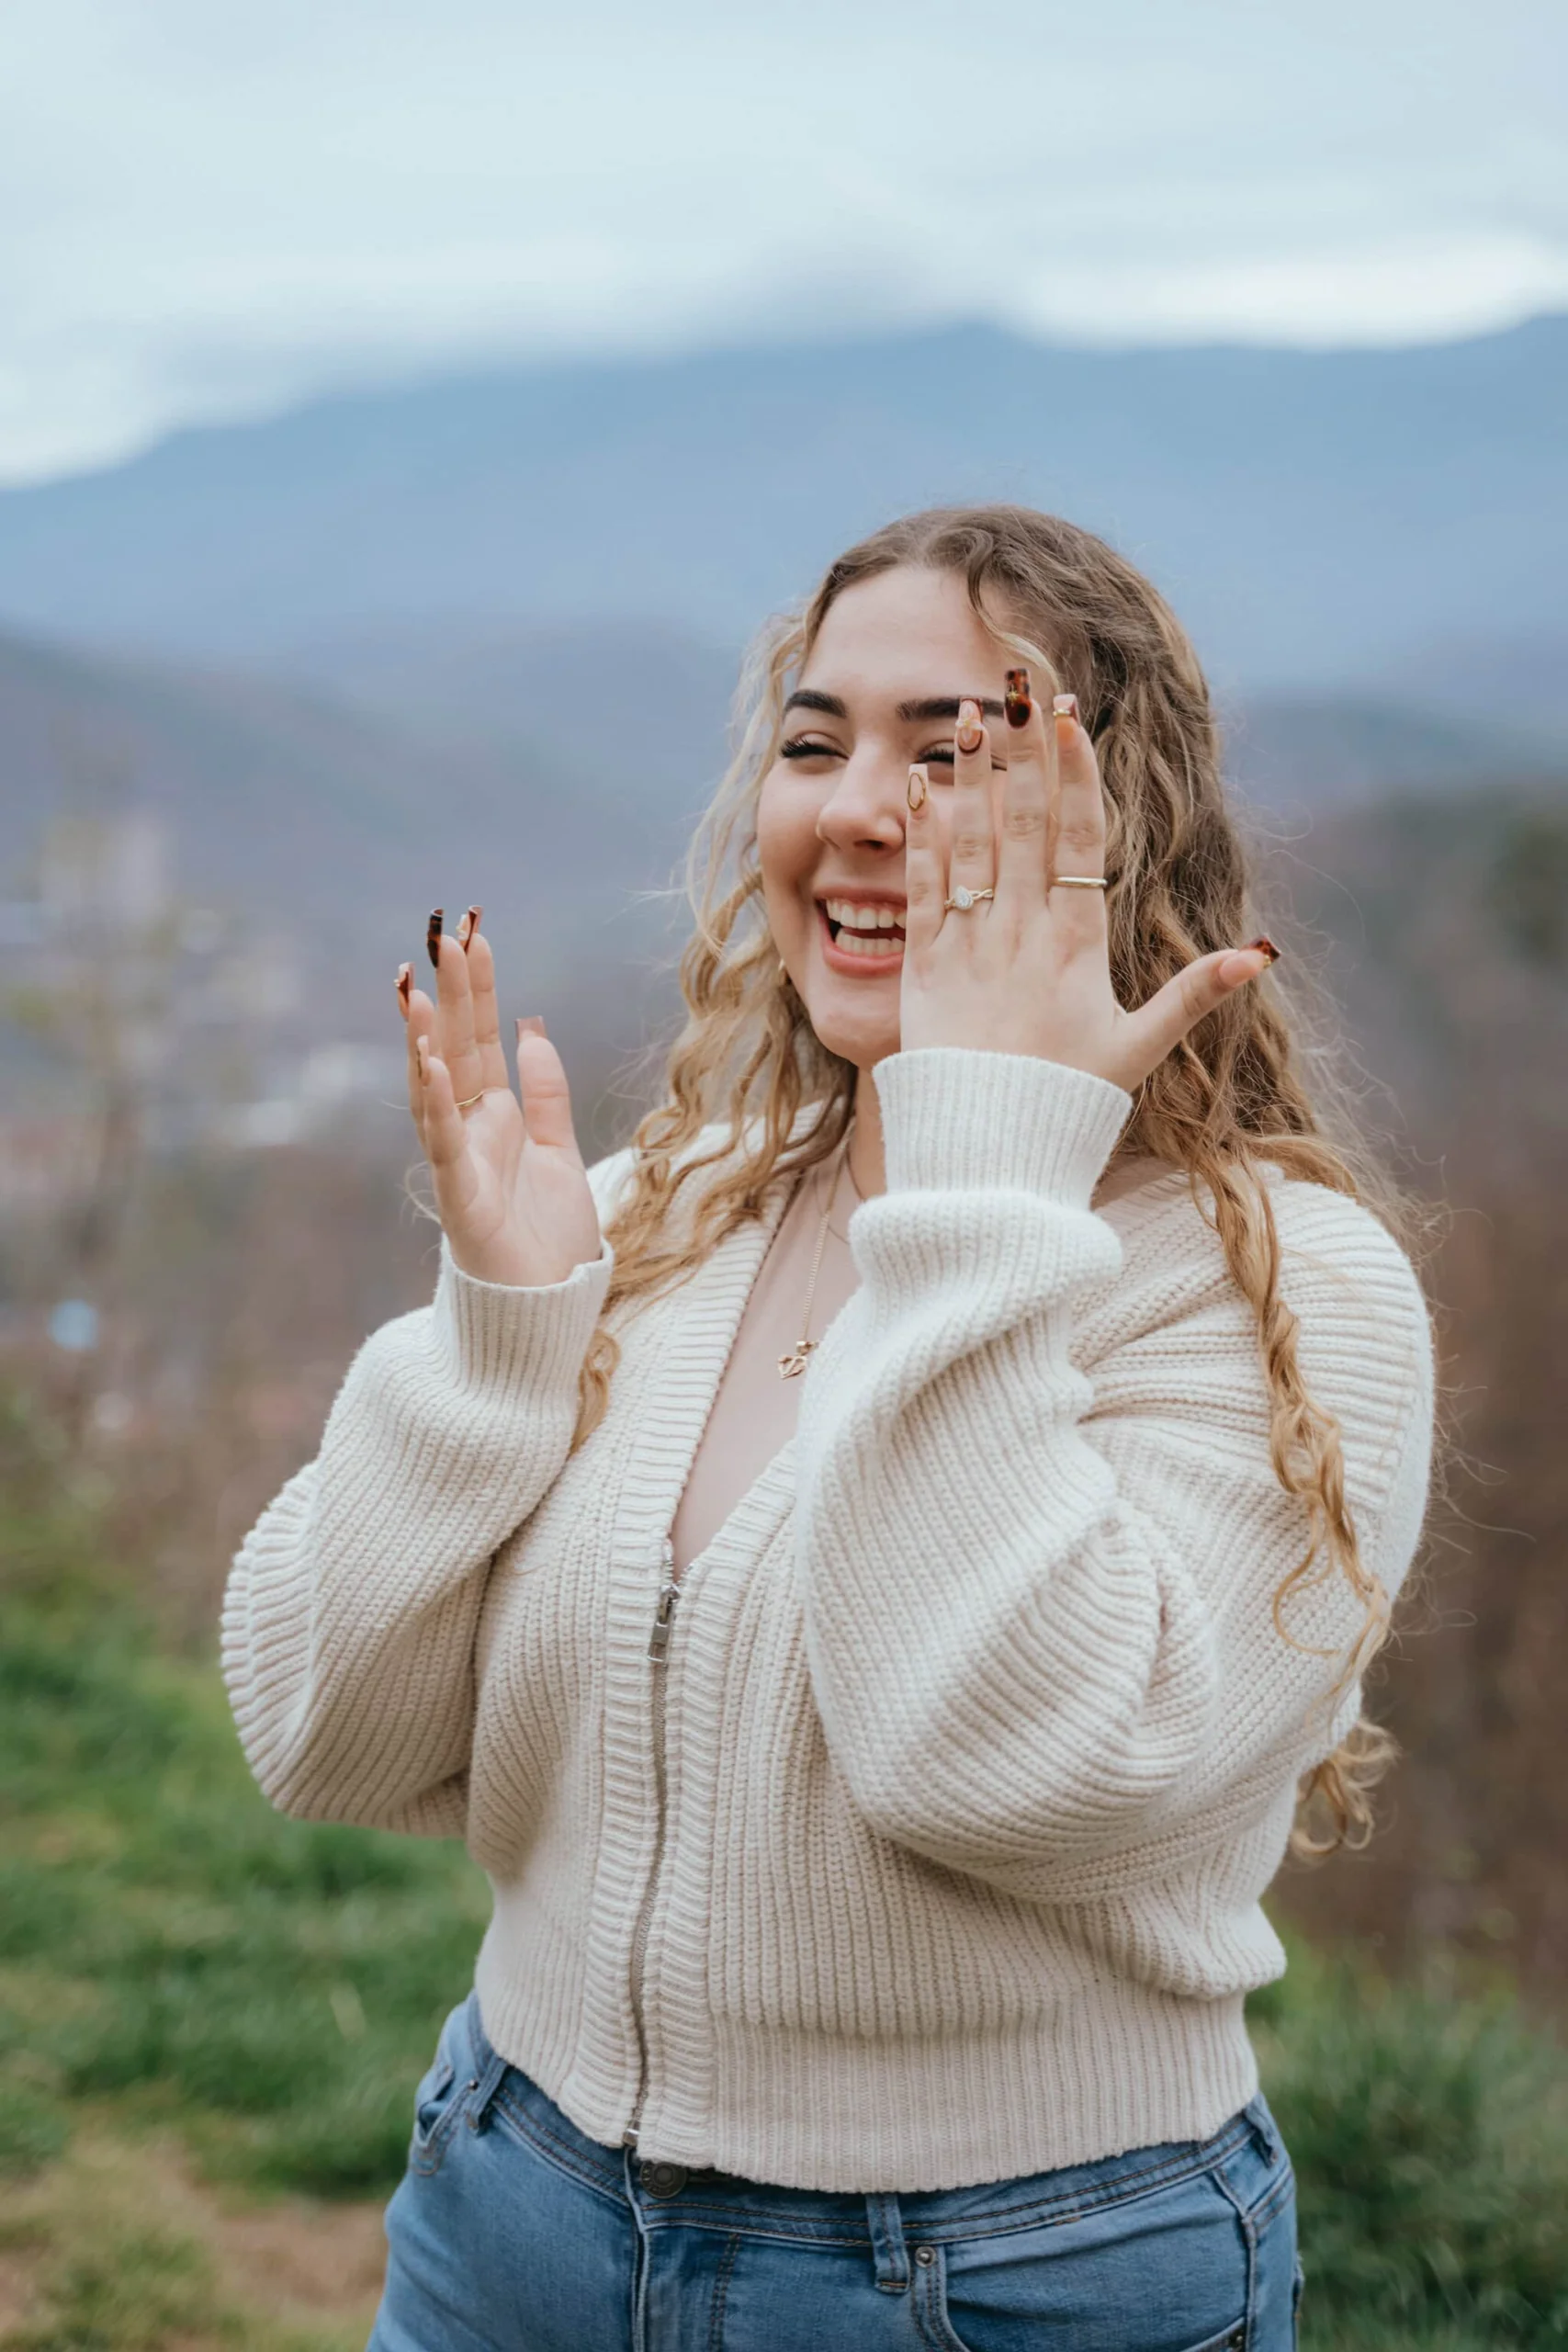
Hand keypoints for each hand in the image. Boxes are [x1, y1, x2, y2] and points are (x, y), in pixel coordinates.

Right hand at [397, 909, 600, 1288]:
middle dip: (451, 995)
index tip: (475, 935)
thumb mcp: (560, 1152)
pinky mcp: (460, 1202)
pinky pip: (444, 1145)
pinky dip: (436, 1105)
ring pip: (436, 1092)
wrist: (548, 1313)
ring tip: (421, 990)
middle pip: (456, 1051)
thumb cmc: (549, 1242)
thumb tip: (531, 1031)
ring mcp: (459, 1165)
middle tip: (444, 934)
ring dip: (427, 1041)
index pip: (480, 1040)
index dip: (478, 990)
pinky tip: (430, 1063)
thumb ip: (545, 1095)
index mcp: (495, 1120)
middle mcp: (470, 1134)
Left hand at [899, 678, 1275, 1089]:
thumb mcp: (1140, 1049)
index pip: (1079, 842)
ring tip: (971, 714)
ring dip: (971, 775)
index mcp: (1078, 946)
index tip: (1072, 721)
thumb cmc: (1068, 1104)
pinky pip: (923, 887)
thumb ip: (1197, 995)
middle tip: (1021, 687)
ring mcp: (971, 947)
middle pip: (1025, 825)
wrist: (988, 1156)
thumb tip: (1263, 954)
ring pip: (972, 844)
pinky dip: (922, 833)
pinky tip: (918, 783)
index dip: (1075, 777)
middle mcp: (1023, 935)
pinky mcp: (924, 969)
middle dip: (1025, 753)